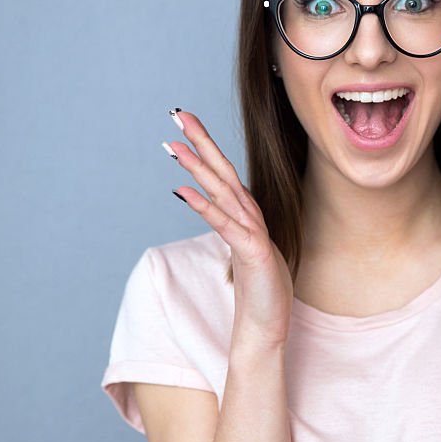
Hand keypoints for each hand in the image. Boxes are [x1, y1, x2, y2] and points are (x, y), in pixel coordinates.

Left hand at [164, 109, 293, 351]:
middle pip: (223, 170)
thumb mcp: (245, 252)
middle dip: (200, 140)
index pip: (223, 173)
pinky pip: (225, 225)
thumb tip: (219, 212)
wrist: (267, 328)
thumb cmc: (258, 293)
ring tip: (174, 145)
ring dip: (198, 166)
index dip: (205, 147)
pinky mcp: (253, 252)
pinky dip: (203, 206)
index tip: (184, 126)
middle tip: (177, 113)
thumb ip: (234, 229)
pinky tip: (182, 191)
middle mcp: (250, 218)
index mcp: (245, 216)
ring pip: (223, 191)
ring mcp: (253, 233)